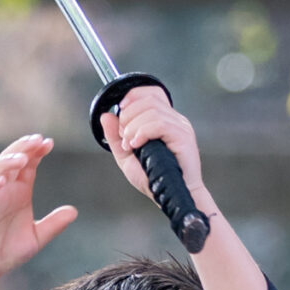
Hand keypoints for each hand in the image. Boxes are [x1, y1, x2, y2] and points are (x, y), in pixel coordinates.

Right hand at [0, 134, 77, 282]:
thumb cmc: (9, 251)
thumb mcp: (37, 238)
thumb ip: (54, 224)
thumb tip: (74, 211)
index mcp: (20, 191)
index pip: (29, 164)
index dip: (37, 152)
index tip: (49, 143)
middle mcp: (3, 189)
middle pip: (12, 160)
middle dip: (24, 148)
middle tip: (37, 140)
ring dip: (7, 161)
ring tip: (22, 158)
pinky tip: (1, 180)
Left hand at [99, 87, 216, 214]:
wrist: (171, 196)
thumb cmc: (152, 179)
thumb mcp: (127, 156)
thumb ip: (115, 137)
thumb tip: (105, 115)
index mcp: (165, 120)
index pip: (152, 93)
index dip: (133, 96)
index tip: (120, 111)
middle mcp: (175, 120)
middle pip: (148, 99)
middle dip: (128, 115)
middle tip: (124, 136)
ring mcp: (181, 127)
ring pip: (151, 111)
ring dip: (133, 126)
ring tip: (129, 144)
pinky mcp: (183, 137)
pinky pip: (159, 124)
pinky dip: (142, 132)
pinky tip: (136, 144)